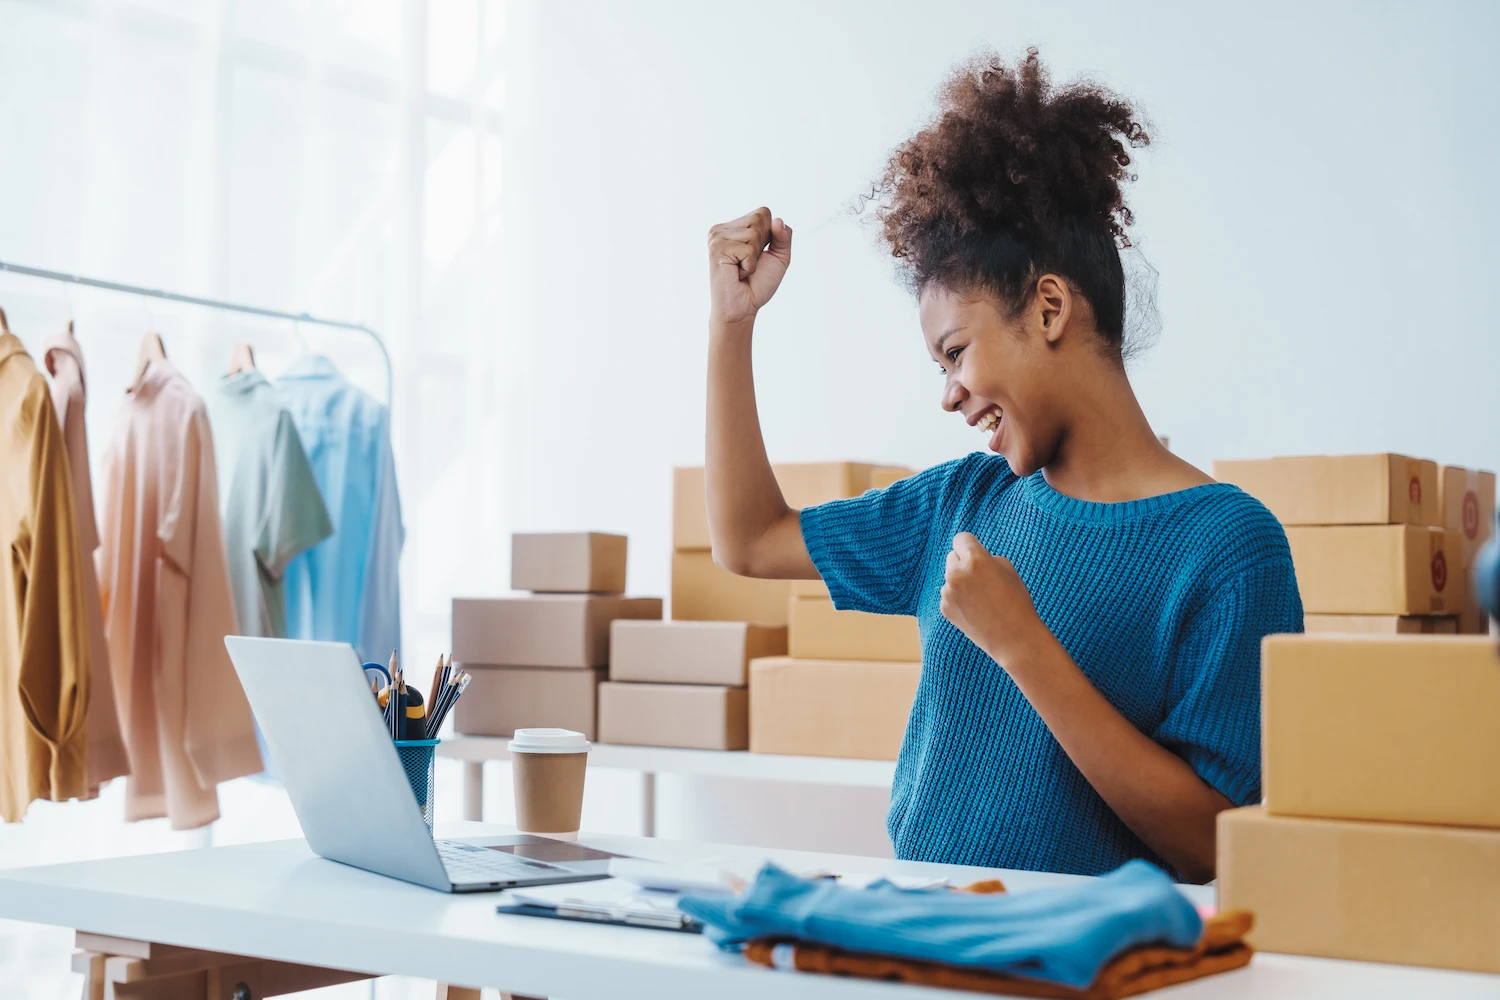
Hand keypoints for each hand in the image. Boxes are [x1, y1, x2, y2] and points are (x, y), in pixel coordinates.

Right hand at [707, 207, 791, 326]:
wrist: (743, 308)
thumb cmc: (758, 284)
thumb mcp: (778, 257)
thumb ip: (783, 237)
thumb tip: (778, 220)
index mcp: (734, 227)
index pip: (763, 212)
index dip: (770, 235)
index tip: (756, 255)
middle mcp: (722, 229)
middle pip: (759, 218)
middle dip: (762, 245)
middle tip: (747, 263)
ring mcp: (717, 237)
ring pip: (754, 233)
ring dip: (754, 258)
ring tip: (741, 269)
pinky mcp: (717, 248)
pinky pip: (748, 249)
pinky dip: (749, 266)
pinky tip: (737, 274)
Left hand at [940, 532, 1051, 668]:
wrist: (1014, 637)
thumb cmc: (1016, 600)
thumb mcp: (1007, 569)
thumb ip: (985, 557)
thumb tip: (967, 556)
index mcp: (975, 559)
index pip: (961, 538)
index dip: (969, 545)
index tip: (973, 550)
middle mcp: (957, 573)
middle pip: (952, 556)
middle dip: (963, 563)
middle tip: (982, 578)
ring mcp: (948, 591)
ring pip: (950, 577)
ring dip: (961, 582)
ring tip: (982, 598)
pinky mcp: (945, 607)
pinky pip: (949, 595)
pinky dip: (958, 599)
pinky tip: (975, 610)